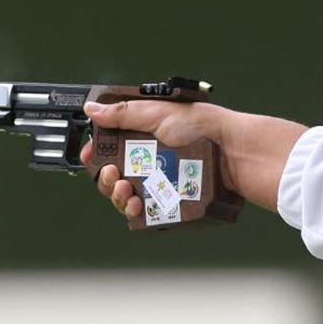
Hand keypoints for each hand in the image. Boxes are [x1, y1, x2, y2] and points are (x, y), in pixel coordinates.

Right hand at [79, 100, 235, 220]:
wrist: (232, 152)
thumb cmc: (203, 128)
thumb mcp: (158, 114)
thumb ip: (123, 114)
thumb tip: (93, 109)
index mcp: (144, 139)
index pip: (110, 150)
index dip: (96, 154)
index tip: (89, 155)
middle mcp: (150, 163)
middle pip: (112, 177)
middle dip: (104, 177)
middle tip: (113, 173)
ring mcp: (159, 185)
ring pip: (124, 198)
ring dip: (115, 195)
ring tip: (124, 189)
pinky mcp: (169, 204)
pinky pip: (144, 214)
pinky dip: (133, 210)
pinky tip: (135, 204)